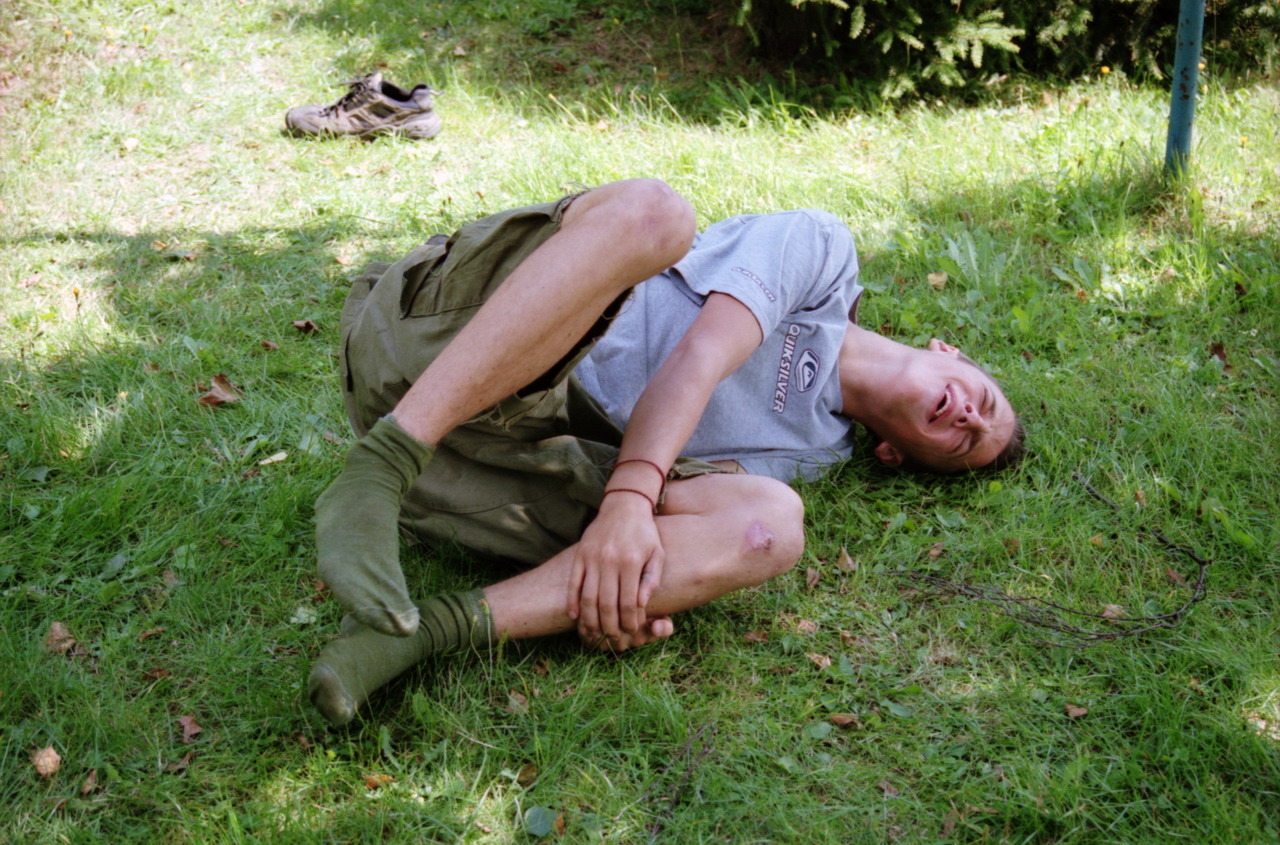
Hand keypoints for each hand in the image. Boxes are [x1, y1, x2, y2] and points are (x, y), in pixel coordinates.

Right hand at [566, 492, 664, 650]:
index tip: (631, 632)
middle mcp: (609, 561)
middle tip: (613, 639)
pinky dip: (572, 602)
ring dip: (590, 620)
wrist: (624, 506)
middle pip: (606, 604)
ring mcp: (592, 558)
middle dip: (610, 627)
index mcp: (631, 562)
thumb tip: (641, 604)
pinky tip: (574, 616)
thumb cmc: (644, 533)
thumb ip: (651, 579)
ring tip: (594, 634)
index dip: (630, 621)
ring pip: (588, 597)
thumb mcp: (657, 554)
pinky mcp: (580, 555)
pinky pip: (573, 583)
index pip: (629, 602)